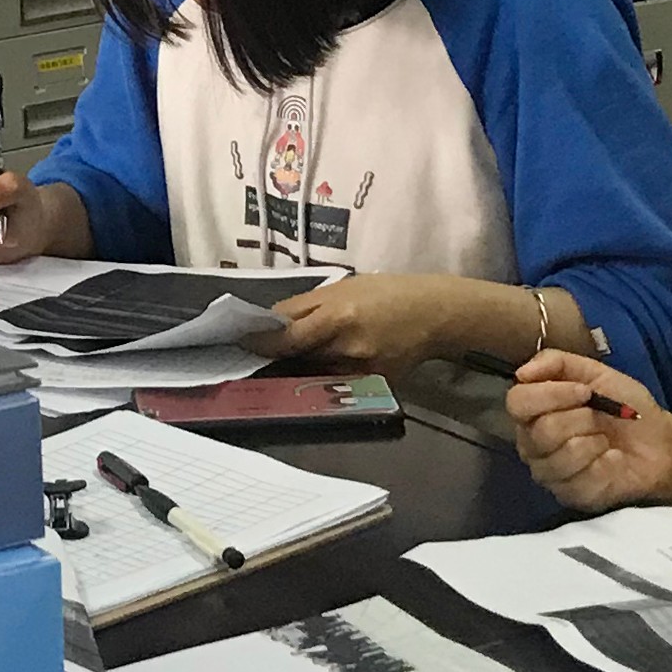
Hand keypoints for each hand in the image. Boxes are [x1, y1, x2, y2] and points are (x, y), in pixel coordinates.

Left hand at [264, 271, 501, 371]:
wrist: (433, 314)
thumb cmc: (385, 293)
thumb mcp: (343, 287)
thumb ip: (305, 306)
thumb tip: (268, 321)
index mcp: (337, 313)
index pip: (287, 334)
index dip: (260, 341)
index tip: (238, 342)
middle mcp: (347, 345)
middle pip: (297, 357)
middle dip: (275, 356)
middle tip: (251, 354)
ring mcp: (360, 369)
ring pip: (314, 372)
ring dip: (297, 367)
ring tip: (282, 362)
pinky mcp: (372, 385)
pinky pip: (336, 382)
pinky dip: (323, 375)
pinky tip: (321, 368)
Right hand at [508, 352, 671, 512]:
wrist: (660, 444)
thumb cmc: (626, 407)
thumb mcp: (595, 373)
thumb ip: (556, 363)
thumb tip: (521, 373)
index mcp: (533, 411)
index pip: (517, 402)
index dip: (551, 394)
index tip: (585, 391)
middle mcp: (532, 443)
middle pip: (540, 430)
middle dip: (581, 418)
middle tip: (600, 417)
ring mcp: (549, 472)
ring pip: (558, 455)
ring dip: (592, 440)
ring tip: (606, 439)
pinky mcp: (568, 495)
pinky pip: (578, 477)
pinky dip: (603, 462)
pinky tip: (612, 460)